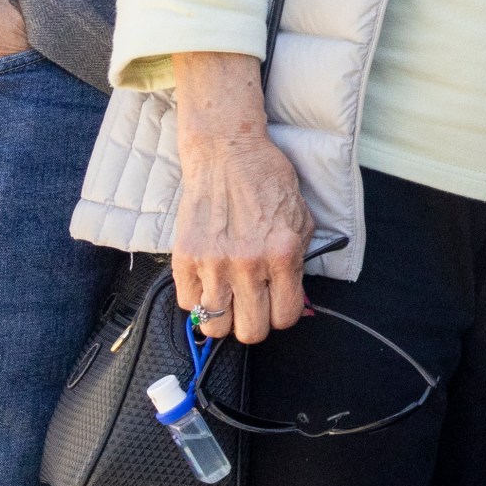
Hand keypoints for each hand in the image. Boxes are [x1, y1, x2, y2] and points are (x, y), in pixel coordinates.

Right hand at [169, 53, 311, 340]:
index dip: (283, 314)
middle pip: (250, 331)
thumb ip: (299, 260)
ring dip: (223, 318)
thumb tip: (293, 295)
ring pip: (214, 327)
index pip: (286, 316)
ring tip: (227, 300)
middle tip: (252, 308)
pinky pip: (187, 303)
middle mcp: (248, 263)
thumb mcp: (301, 219)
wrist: (227, 154)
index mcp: (283, 254)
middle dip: (254, 324)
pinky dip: (197, 300)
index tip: (278, 305)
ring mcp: (213, 263)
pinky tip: (208, 283)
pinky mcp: (184, 257)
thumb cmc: (268, 182)